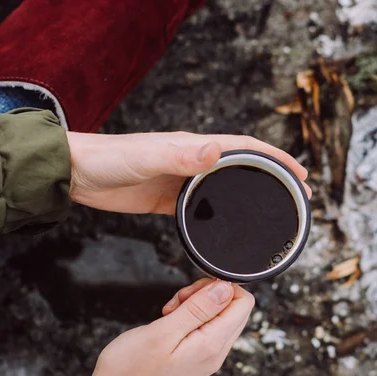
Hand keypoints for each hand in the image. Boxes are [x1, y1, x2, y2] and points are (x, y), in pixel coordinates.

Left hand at [66, 131, 310, 213]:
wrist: (76, 174)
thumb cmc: (110, 158)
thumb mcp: (148, 156)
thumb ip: (181, 154)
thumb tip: (217, 149)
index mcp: (196, 147)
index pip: (246, 148)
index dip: (276, 158)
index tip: (300, 172)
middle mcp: (195, 161)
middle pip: (244, 168)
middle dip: (274, 178)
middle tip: (298, 195)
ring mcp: (185, 180)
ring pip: (228, 188)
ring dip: (253, 196)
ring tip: (274, 209)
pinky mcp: (171, 199)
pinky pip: (204, 207)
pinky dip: (223, 215)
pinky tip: (231, 227)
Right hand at [77, 279, 253, 375]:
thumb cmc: (129, 370)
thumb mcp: (162, 332)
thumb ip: (198, 308)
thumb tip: (226, 288)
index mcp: (212, 344)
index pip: (243, 303)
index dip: (221, 287)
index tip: (194, 290)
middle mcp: (216, 352)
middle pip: (233, 307)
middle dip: (208, 294)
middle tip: (181, 300)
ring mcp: (208, 355)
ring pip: (219, 315)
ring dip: (197, 304)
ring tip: (172, 311)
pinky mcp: (197, 356)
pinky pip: (206, 327)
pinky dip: (190, 317)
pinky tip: (171, 320)